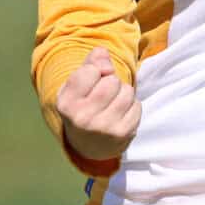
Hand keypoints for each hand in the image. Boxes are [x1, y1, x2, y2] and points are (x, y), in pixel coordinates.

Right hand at [57, 47, 140, 161]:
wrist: (89, 145)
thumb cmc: (83, 105)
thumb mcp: (79, 83)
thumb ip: (92, 62)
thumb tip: (106, 60)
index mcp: (66, 104)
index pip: (91, 70)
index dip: (95, 72)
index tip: (90, 83)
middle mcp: (82, 119)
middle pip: (112, 81)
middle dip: (111, 82)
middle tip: (103, 95)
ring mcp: (104, 128)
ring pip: (127, 91)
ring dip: (123, 93)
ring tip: (112, 103)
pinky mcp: (123, 134)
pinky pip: (137, 105)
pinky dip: (131, 106)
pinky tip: (120, 114)